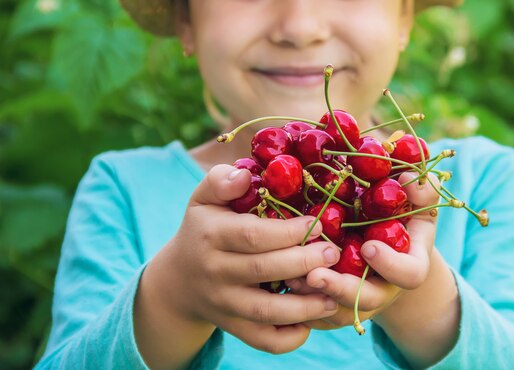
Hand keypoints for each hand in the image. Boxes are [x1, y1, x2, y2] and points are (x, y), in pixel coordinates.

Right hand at [137, 164, 340, 355]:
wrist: (178, 280)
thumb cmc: (202, 229)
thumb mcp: (203, 199)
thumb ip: (221, 180)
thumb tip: (246, 174)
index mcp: (211, 236)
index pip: (252, 235)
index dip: (288, 231)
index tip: (317, 224)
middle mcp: (215, 272)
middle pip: (263, 270)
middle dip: (304, 262)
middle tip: (335, 253)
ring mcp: (223, 304)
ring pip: (265, 312)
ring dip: (304, 306)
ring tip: (333, 294)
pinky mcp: (233, 327)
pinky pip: (262, 339)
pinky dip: (289, 338)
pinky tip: (312, 321)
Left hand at [287, 172, 439, 330]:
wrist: (386, 245)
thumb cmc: (403, 217)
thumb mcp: (418, 202)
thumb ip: (421, 191)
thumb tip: (408, 178)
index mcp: (410, 265)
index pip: (408, 275)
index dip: (390, 265)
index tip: (369, 247)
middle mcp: (384, 288)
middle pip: (367, 300)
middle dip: (340, 289)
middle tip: (314, 275)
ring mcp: (359, 300)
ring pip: (337, 311)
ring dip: (312, 298)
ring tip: (290, 279)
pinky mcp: (336, 305)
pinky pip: (318, 314)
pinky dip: (300, 303)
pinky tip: (281, 285)